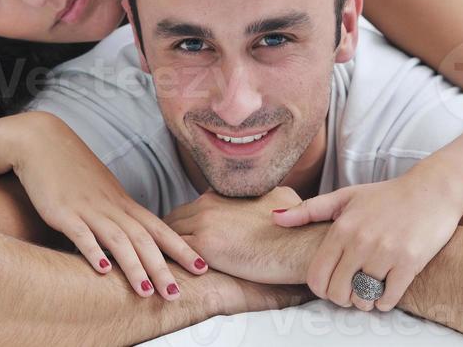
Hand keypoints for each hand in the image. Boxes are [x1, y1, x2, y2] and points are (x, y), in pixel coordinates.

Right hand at [10, 113, 207, 299]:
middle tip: (179, 293)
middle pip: (143, 238)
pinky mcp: (63, 211)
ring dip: (133, 266)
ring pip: (117, 238)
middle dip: (163, 267)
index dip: (181, 248)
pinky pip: (80, 233)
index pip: (158, 227)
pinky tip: (101, 270)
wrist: (43, 141)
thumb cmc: (72, 169)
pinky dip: (92, 251)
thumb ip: (116, 214)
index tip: (203, 267)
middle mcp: (110, 205)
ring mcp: (87, 207)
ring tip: (147, 291)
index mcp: (122, 202)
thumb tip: (133, 238)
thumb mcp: (101, 192)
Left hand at [165, 186, 317, 283]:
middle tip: (164, 250)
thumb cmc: (298, 227)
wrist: (302, 243)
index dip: (189, 221)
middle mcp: (211, 201)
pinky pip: (176, 251)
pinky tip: (167, 271)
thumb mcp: (281, 197)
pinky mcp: (205, 244)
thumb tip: (275, 197)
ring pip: (171, 232)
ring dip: (166, 246)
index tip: (185, 235)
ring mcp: (205, 220)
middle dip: (171, 233)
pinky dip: (170, 260)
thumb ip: (266, 196)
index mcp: (226, 192)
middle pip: (176, 216)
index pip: (195, 205)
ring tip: (160, 261)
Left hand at [272, 168, 462, 310]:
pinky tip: (386, 287)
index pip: (317, 276)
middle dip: (342, 297)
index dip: (321, 289)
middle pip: (338, 293)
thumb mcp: (345, 197)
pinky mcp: (409, 263)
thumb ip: (308, 211)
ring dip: (365, 299)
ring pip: (363, 298)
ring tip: (369, 286)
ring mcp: (385, 253)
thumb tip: (275, 219)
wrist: (431, 190)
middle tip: (351, 288)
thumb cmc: (385, 196)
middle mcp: (360, 241)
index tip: (331, 284)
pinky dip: (384, 301)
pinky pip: (388, 299)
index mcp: (342, 227)